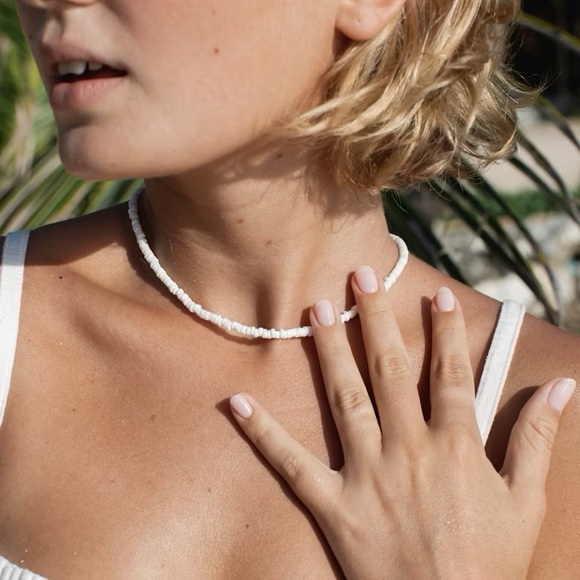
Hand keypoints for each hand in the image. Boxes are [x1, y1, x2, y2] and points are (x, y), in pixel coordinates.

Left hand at [229, 268, 574, 579]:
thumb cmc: (490, 564)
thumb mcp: (525, 502)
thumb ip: (537, 440)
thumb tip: (563, 388)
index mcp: (455, 447)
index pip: (449, 373)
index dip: (444, 331)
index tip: (433, 294)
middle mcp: (407, 450)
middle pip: (389, 370)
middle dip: (376, 318)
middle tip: (360, 276)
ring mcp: (366, 475)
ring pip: (344, 398)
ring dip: (329, 350)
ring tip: (316, 309)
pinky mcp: (332, 505)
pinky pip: (291, 464)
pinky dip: (262, 432)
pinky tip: (236, 401)